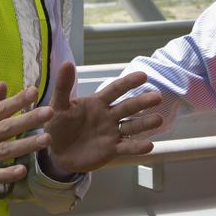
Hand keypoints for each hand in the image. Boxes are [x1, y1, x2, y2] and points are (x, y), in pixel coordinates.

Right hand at [0, 83, 52, 207]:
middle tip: (49, 112)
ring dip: (24, 145)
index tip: (34, 91)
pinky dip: (6, 173)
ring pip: (1, 150)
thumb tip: (3, 84)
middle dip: (27, 119)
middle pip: (4, 128)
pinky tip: (22, 171)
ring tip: (45, 140)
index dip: (16, 101)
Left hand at [44, 62, 163, 173]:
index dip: (128, 83)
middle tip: (157, 97)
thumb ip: (63, 87)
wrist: (57, 152)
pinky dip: (137, 147)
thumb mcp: (59, 106)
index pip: (115, 90)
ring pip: (132, 127)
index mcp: (98, 102)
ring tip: (158, 119)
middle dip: (142, 102)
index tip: (143, 76)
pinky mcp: (112, 149)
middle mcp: (109, 116)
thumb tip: (67, 63)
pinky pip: (127, 147)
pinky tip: (149, 145)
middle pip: (128, 107)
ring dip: (145, 123)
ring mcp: (112, 133)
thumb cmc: (59, 125)